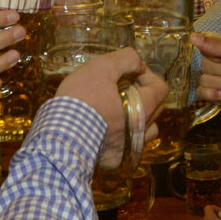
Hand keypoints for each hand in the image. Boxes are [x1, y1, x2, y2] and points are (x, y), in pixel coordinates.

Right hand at [56, 47, 167, 170]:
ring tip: (117, 109)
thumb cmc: (82, 99)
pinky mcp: (115, 160)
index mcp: (143, 109)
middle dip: (141, 93)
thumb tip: (138, 64)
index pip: (161, 88)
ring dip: (137, 117)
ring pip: (145, 130)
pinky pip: (127, 145)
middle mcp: (142, 131)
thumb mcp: (101, 67)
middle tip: (118, 87)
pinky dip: (122, 134)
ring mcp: (129, 148)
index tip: (128, 73)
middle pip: (155, 108)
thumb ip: (125, 59)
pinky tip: (106, 127)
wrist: (60, 136)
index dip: (147, 75)